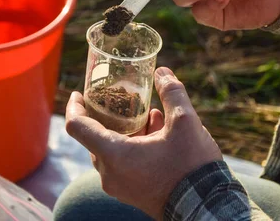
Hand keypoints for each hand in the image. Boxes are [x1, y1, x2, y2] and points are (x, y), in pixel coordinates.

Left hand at [65, 67, 221, 219]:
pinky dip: (132, 146)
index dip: (74, 106)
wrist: (205, 207)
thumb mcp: (185, 122)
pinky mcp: (131, 193)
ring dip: (126, 130)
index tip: (80, 94)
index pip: (77, 126)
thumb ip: (172, 93)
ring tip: (152, 116)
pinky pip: (122, 164)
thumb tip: (162, 73)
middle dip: (109, 116)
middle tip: (124, 100)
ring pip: (111, 150)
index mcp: (114, 154)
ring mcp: (119, 186)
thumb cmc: (191, 167)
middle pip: (96, 137)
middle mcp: (110, 173)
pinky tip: (157, 134)